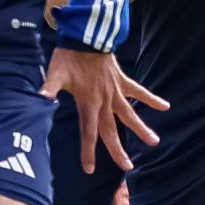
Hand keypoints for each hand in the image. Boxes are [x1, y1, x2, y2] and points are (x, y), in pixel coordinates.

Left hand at [41, 48, 169, 173]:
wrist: (86, 35)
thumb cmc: (69, 56)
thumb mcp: (55, 73)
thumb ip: (48, 89)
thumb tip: (38, 100)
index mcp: (88, 103)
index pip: (88, 132)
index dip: (88, 151)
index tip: (89, 169)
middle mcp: (104, 101)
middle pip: (111, 130)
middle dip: (118, 150)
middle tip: (128, 167)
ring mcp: (116, 91)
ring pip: (130, 114)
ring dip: (141, 128)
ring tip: (154, 142)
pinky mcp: (122, 80)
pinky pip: (139, 91)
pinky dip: (151, 99)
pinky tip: (165, 106)